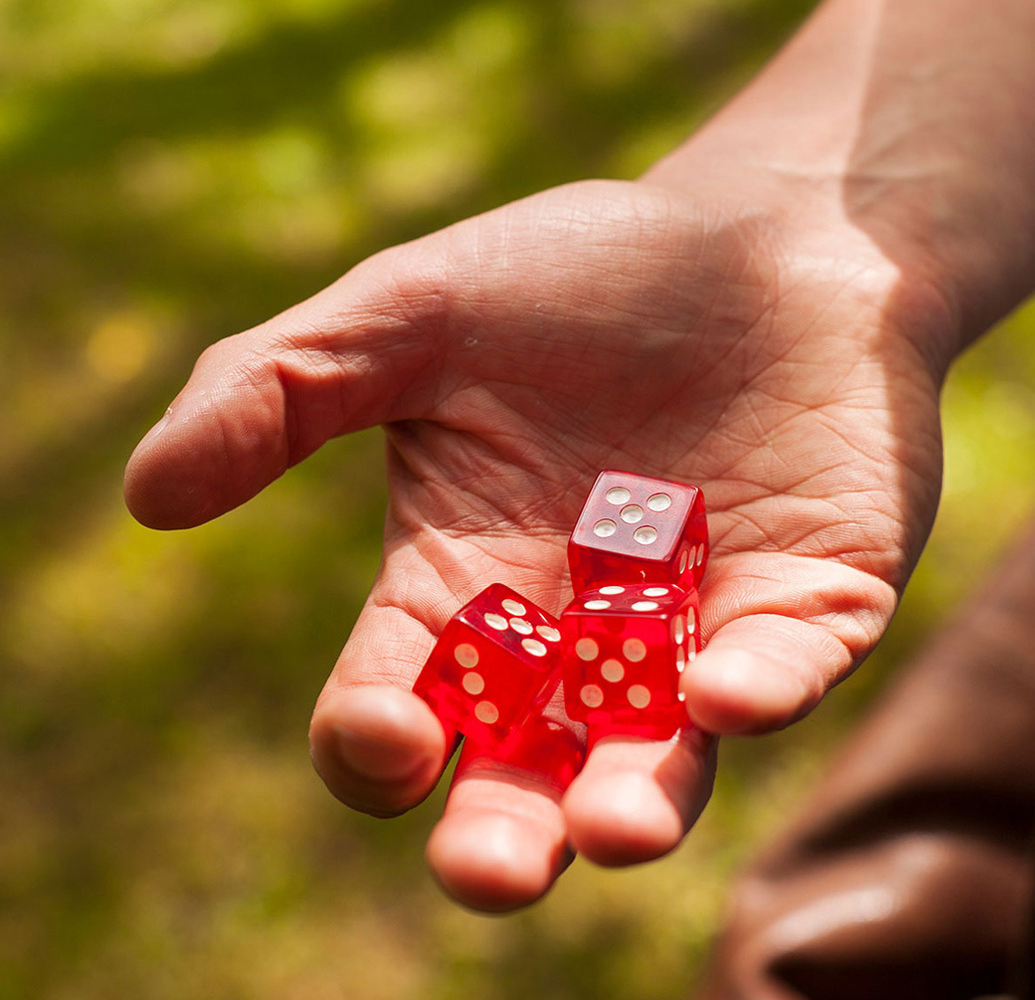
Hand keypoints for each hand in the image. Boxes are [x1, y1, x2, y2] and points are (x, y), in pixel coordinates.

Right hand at [123, 176, 954, 909]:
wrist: (762, 236)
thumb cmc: (582, 277)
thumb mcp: (414, 311)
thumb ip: (280, 387)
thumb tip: (147, 496)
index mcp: (463, 592)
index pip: (398, 709)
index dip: (380, 745)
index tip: (389, 735)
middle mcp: (577, 646)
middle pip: (525, 783)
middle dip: (506, 840)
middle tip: (497, 870)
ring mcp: (700, 635)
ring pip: (661, 763)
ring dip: (636, 806)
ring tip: (618, 830)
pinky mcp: (814, 606)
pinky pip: (790, 673)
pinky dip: (765, 691)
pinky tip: (732, 694)